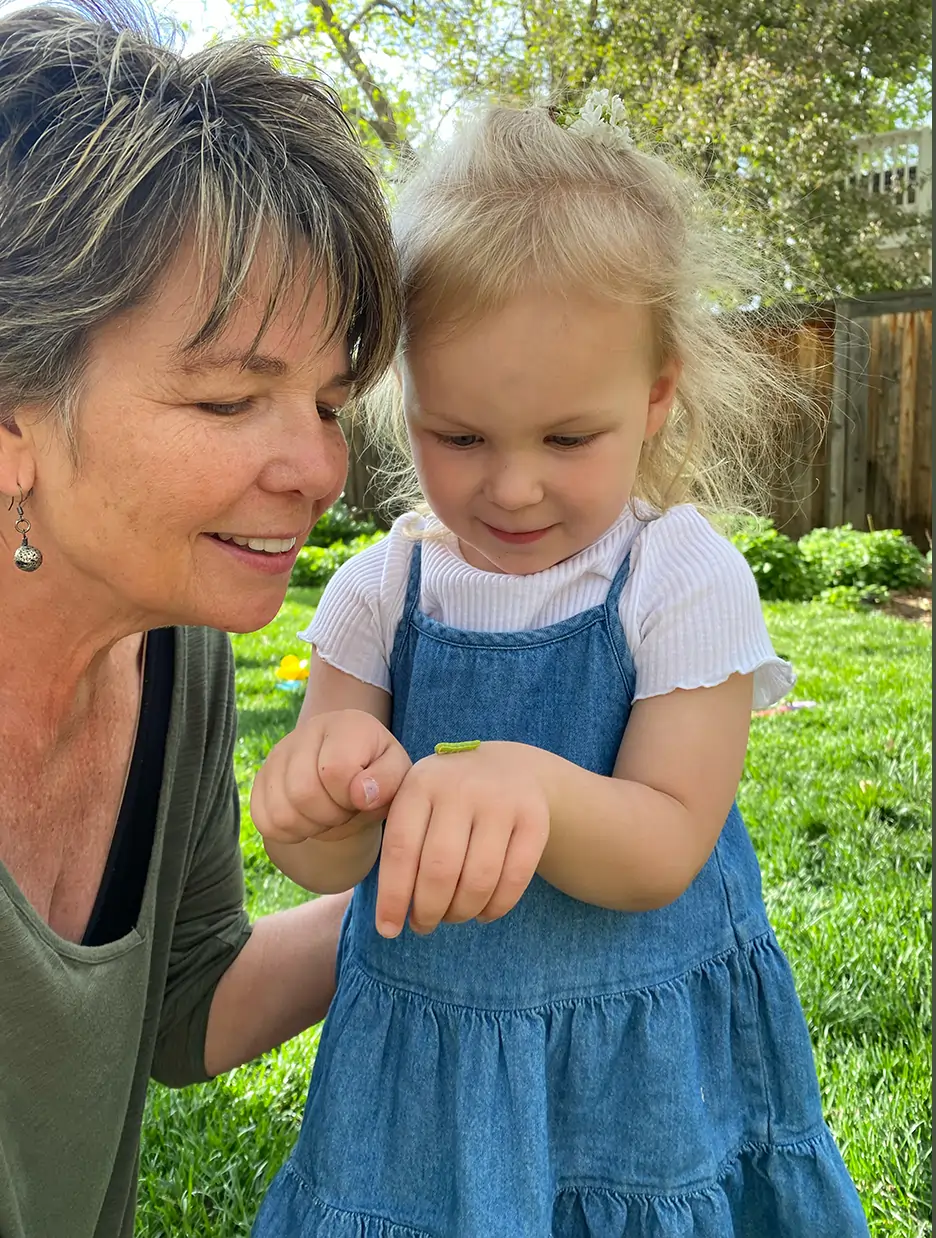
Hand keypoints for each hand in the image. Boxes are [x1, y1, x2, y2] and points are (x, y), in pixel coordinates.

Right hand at [251, 709, 410, 845]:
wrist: (353, 772)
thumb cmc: (378, 773)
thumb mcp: (397, 774)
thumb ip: (389, 781)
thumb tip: (360, 794)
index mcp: (347, 724)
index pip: (336, 770)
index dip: (351, 796)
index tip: (363, 796)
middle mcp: (307, 730)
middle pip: (303, 792)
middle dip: (331, 815)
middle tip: (345, 810)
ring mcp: (279, 754)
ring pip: (282, 811)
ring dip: (310, 826)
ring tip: (328, 814)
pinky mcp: (261, 778)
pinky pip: (263, 820)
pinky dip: (288, 832)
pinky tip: (308, 819)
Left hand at [375, 742, 550, 938]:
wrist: (507, 768)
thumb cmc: (446, 800)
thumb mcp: (414, 800)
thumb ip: (394, 843)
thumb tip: (386, 913)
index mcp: (420, 784)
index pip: (400, 849)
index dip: (393, 897)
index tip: (389, 930)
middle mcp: (461, 788)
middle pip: (440, 869)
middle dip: (428, 910)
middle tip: (424, 925)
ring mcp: (501, 801)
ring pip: (479, 879)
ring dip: (461, 912)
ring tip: (452, 916)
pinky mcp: (535, 818)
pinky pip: (515, 878)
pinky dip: (496, 907)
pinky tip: (483, 913)